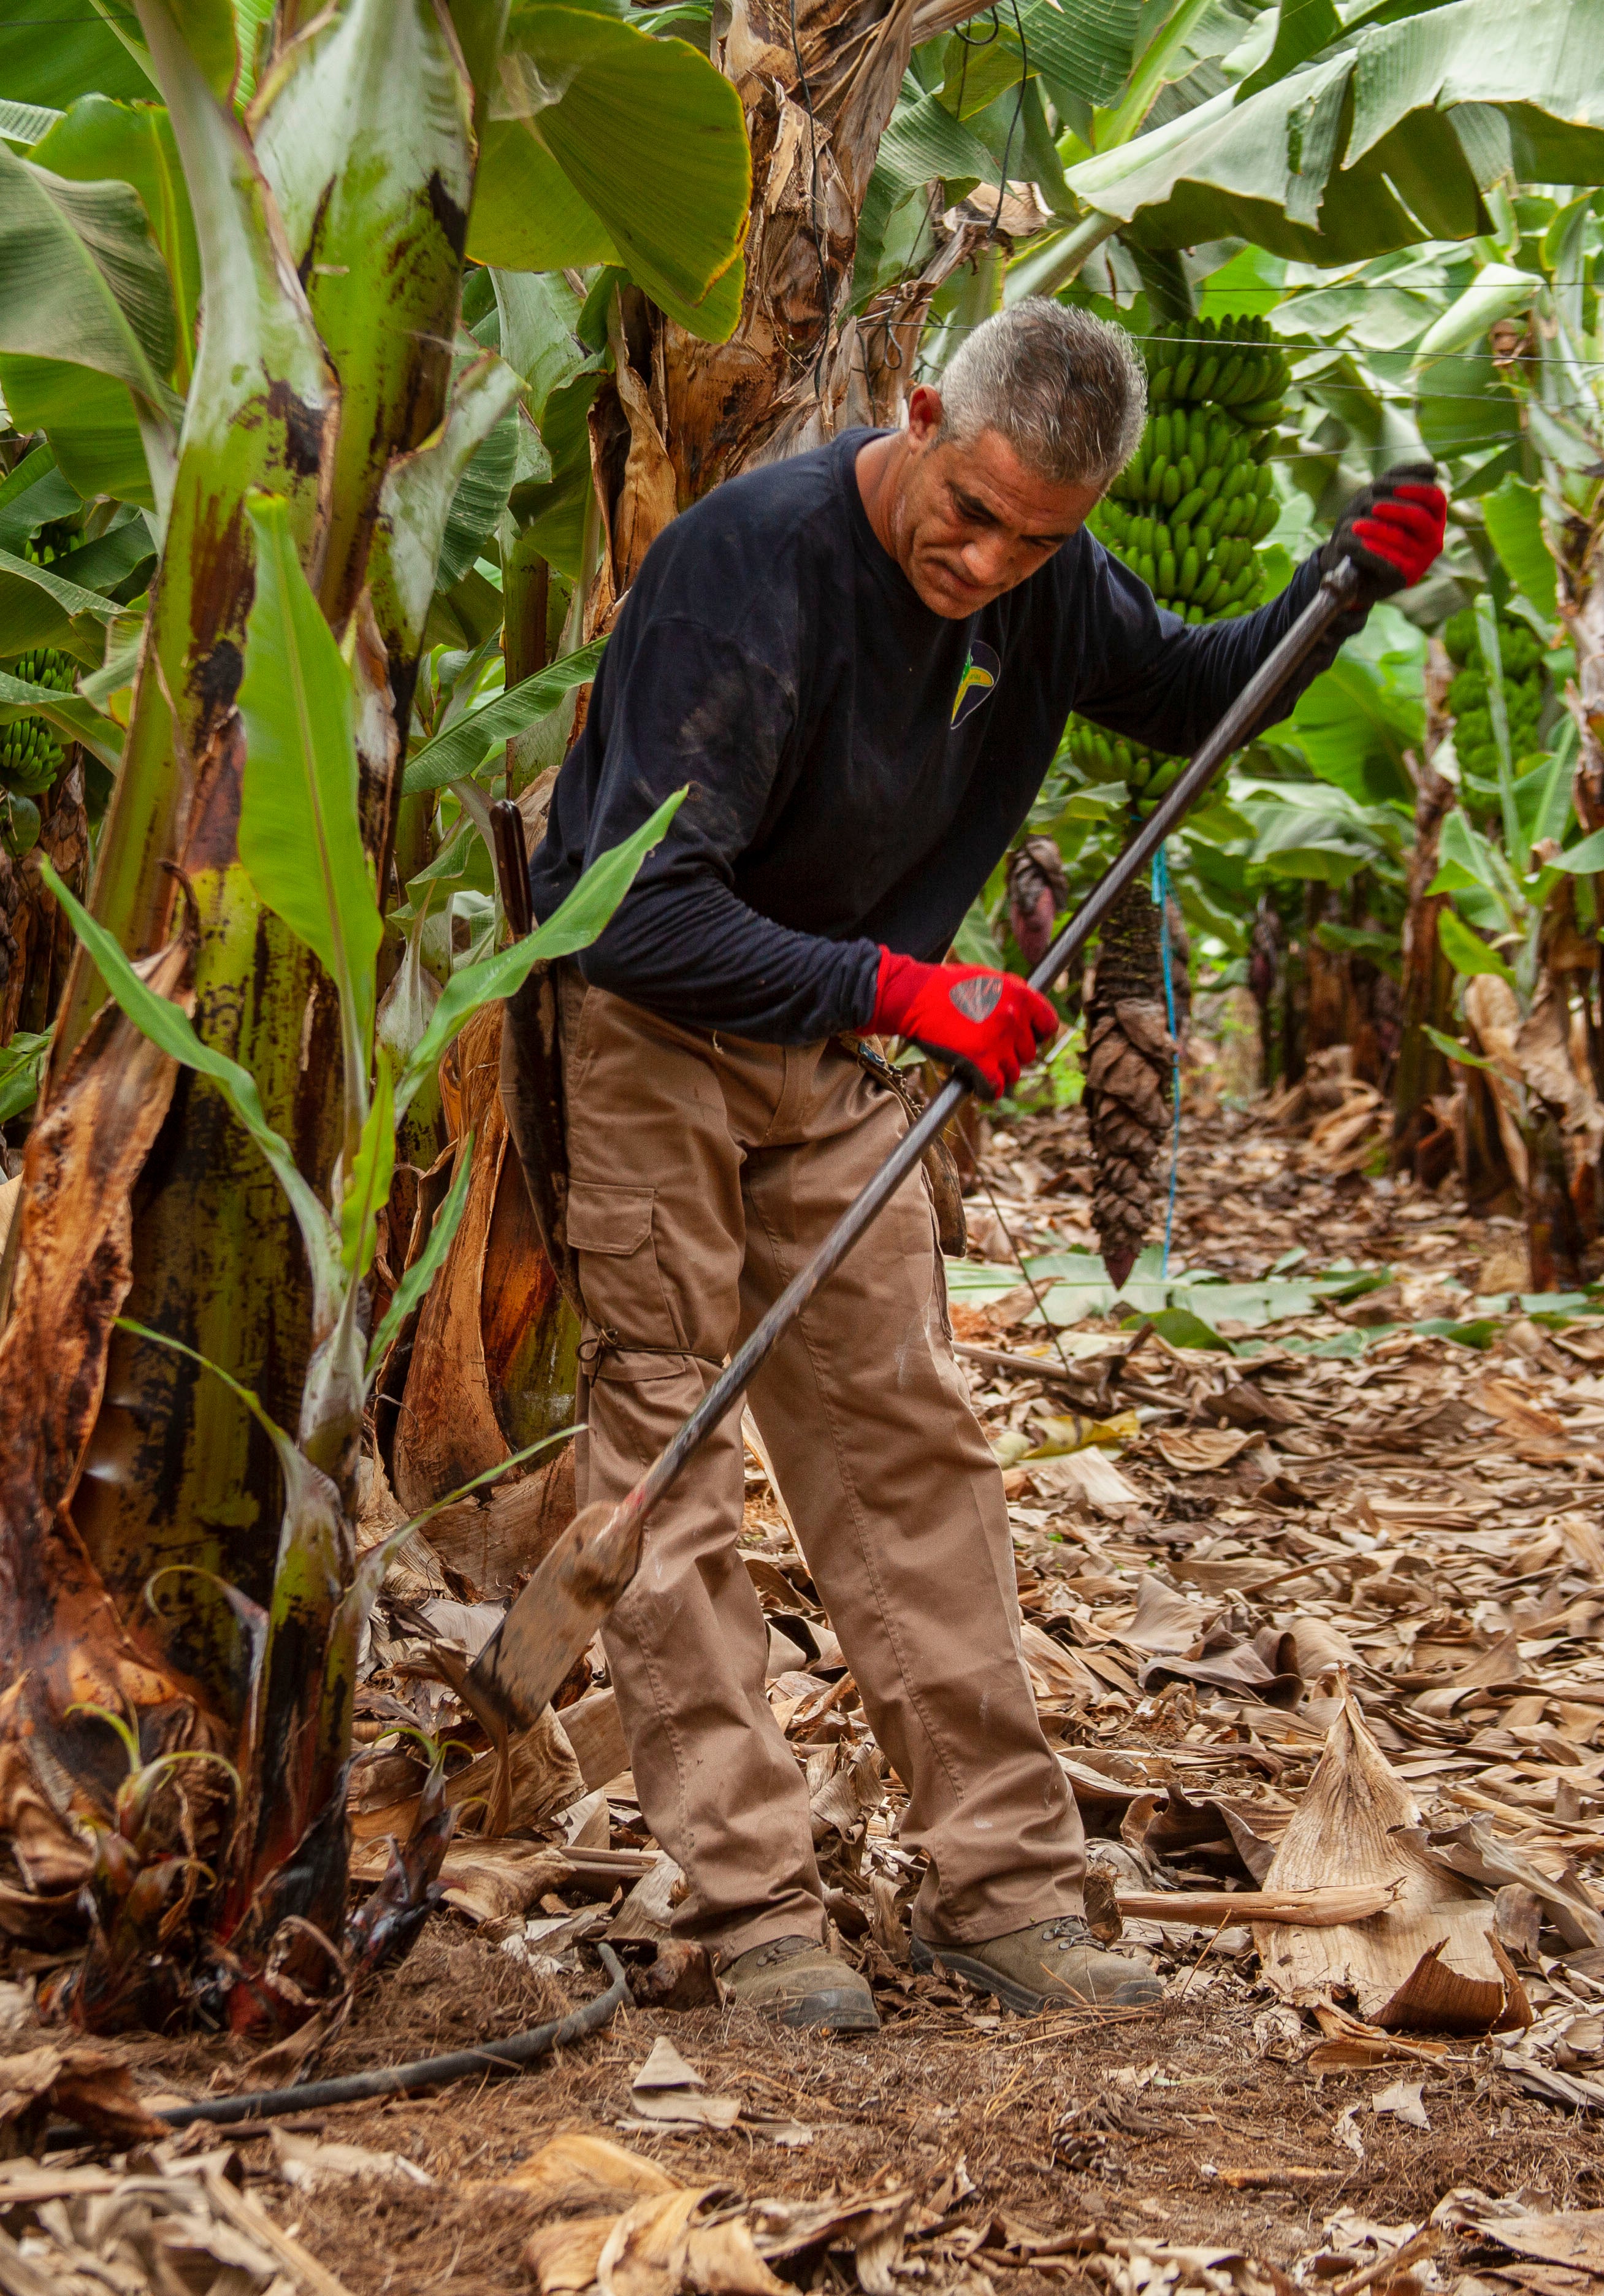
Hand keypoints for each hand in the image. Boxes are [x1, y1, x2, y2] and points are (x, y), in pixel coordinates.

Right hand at [872, 948, 1057, 1100]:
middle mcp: (1014, 1017)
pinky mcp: (980, 1060)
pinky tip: (977, 1085)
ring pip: (1013, 1072)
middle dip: (1011, 1055)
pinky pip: (994, 1088)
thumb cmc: (944, 987)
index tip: (1020, 1038)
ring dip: (998, 1072)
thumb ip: (1010, 998)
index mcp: (1020, 994)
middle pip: (1028, 1053)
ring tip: (979, 1064)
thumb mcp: (987, 980)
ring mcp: (998, 1040)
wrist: (913, 996)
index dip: (1035, 1035)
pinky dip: (987, 1091)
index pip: (1048, 1025)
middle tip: (990, 1051)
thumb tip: (1024, 1019)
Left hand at [1321, 462, 1446, 601]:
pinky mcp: (1405, 578)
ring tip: (1352, 525)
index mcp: (1433, 517)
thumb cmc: (1366, 525)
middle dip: (1392, 508)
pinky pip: (1387, 561)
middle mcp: (1433, 539)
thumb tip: (1432, 469)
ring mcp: (1422, 561)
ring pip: (1400, 539)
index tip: (1382, 484)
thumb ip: (1402, 476)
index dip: (1411, 488)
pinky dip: (1364, 549)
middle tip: (1369, 505)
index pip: (1434, 497)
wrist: (1346, 566)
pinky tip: (1347, 542)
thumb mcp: (1380, 495)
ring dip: (1373, 528)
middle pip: (1419, 517)